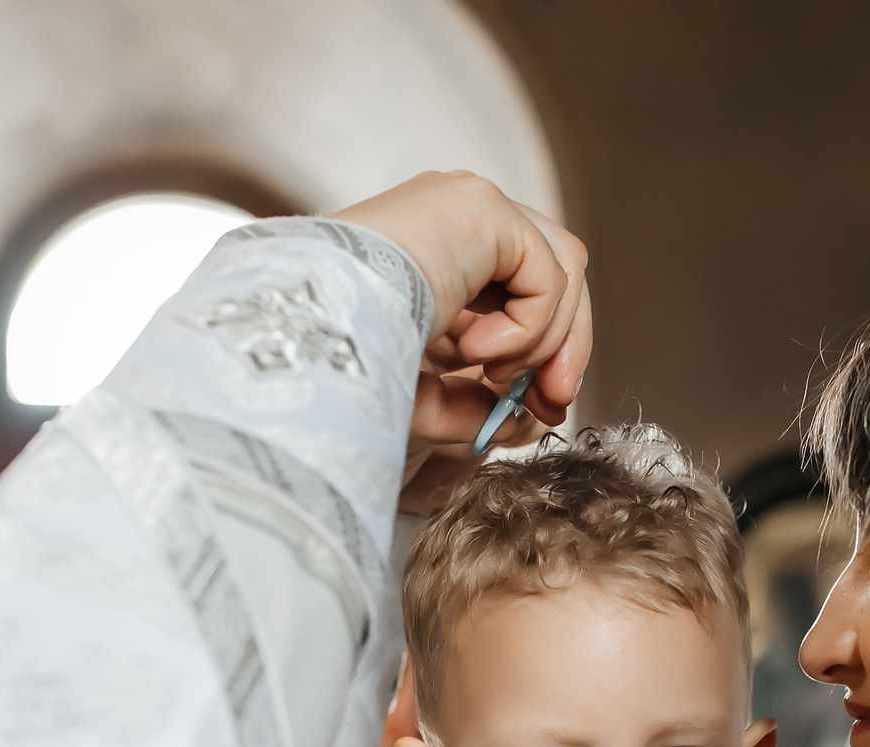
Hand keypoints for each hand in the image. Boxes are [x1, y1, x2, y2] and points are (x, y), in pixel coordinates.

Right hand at [333, 171, 591, 451]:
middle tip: (549, 404)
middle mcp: (453, 217)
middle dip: (564, 347)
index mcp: (434, 251)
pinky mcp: (480, 205)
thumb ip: (473, 407)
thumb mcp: (417, 399)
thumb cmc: (335, 367)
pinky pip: (545, 270)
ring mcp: (467, 203)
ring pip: (561, 269)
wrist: (305, 335)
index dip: (544, 350)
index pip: (521, 287)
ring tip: (491, 374)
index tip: (538, 408)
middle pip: (554, 272)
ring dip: (545, 340)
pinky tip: (477, 350)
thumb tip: (525, 421)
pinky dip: (530, 324)